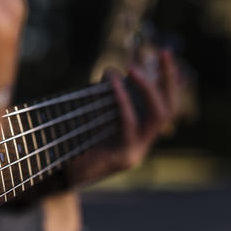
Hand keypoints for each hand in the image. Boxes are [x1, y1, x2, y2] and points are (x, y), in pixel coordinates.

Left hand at [66, 50, 181, 186]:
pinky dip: (123, 101)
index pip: (166, 106)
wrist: (60, 177)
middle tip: (164, 53)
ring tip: (132, 69)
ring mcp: (137, 152)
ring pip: (158, 117)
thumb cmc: (74, 145)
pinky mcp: (124, 157)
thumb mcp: (94, 118)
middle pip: (169, 110)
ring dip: (147, 88)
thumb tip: (112, 72)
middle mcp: (143, 144)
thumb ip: (106, 99)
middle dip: (169, 79)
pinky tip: (114, 84)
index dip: (170, 81)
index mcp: (139, 135)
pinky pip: (129, 125)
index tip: (166, 54)